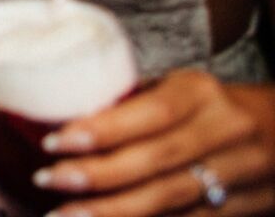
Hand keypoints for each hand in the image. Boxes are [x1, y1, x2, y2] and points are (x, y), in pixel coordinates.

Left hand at [36, 70, 274, 214]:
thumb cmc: (211, 105)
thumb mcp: (179, 89)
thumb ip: (132, 103)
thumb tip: (62, 114)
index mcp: (201, 94)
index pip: (151, 113)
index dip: (103, 130)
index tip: (55, 141)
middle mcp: (224, 132)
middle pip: (157, 162)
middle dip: (98, 176)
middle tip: (49, 179)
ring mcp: (239, 174)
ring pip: (171, 200)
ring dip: (113, 211)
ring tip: (66, 214)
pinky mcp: (244, 208)